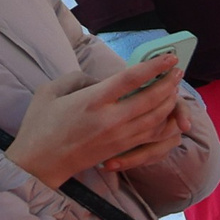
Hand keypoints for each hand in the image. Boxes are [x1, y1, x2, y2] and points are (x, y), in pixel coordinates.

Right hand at [4, 59, 183, 186]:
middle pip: (151, 98)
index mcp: (92, 100)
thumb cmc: (41, 124)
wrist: (40, 162)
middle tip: (178, 71)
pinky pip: (152, 136)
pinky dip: (165, 123)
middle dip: (169, 83)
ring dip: (170, 102)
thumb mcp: (50, 91)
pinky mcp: (123, 149)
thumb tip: (101, 80)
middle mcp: (111, 119)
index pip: (131, 79)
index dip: (154, 66)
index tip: (169, 57)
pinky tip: (169, 114)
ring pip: (157, 118)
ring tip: (175, 89)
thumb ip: (77, 79)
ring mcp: (120, 136)